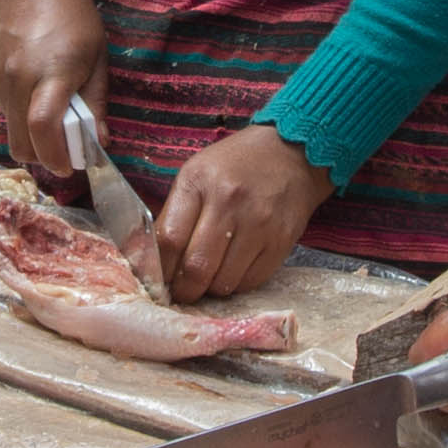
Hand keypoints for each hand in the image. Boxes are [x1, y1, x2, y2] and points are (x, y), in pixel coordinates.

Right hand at [0, 0, 108, 199]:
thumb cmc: (72, 13)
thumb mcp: (96, 55)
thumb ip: (96, 101)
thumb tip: (100, 141)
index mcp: (51, 76)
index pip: (43, 132)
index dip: (56, 158)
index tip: (70, 166)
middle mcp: (18, 82)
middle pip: (21, 145)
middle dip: (43, 156)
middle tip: (64, 147)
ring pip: (11, 129)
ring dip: (30, 134)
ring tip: (52, 112)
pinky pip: (3, 109)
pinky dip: (19, 113)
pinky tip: (35, 91)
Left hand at [149, 124, 329, 300]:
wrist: (291, 154)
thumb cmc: (235, 166)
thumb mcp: (196, 175)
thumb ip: (174, 215)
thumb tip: (156, 263)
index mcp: (198, 182)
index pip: (169, 239)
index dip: (160, 269)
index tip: (159, 281)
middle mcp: (229, 202)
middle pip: (196, 267)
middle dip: (184, 290)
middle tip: (182, 292)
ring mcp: (259, 223)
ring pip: (224, 282)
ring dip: (211, 289)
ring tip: (210, 277)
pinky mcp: (281, 241)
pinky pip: (251, 281)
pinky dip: (237, 284)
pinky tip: (233, 270)